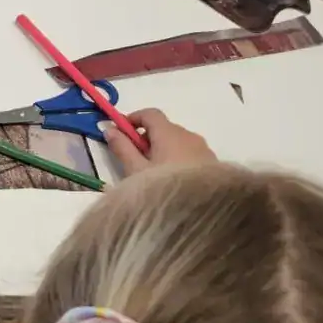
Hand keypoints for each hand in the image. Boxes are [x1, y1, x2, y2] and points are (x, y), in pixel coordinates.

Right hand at [102, 108, 216, 177]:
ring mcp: (203, 149)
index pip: (150, 114)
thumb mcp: (135, 170)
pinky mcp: (213, 163)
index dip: (133, 119)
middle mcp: (189, 136)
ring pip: (178, 141)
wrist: (203, 209)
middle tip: (135, 159)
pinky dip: (178, 159)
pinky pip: (191, 153)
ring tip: (154, 173)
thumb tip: (110, 129)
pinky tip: (173, 179)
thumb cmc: (164, 187)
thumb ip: (122, 147)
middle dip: (147, 138)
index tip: (121, 132)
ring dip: (163, 149)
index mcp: (169, 133)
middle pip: (164, 128)